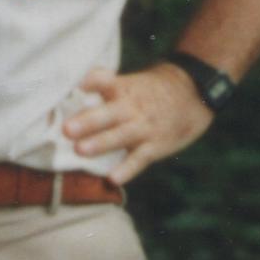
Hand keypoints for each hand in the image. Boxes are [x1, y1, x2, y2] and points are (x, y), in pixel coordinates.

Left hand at [61, 64, 213, 185]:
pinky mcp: (154, 146)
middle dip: (88, 121)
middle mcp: (132, 107)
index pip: (104, 81)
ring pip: (120, 136)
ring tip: (81, 151)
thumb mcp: (130, 81)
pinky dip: (127, 169)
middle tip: (66, 129)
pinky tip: (113, 179)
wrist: (193, 95)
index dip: (91, 82)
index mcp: (123, 88)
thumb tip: (72, 86)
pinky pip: (139, 159)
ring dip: (100, 143)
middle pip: (108, 113)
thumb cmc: (150, 91)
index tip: (77, 85)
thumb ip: (102, 84)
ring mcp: (144, 127)